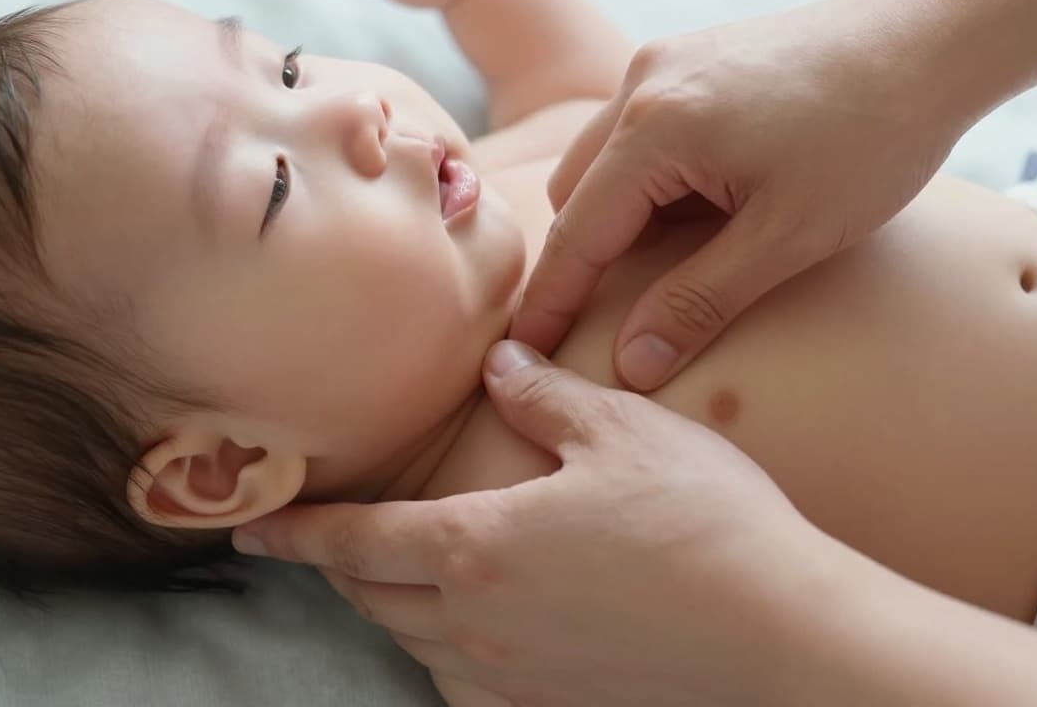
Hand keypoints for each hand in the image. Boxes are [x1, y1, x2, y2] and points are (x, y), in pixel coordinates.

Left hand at [232, 341, 847, 705]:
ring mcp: (514, 680)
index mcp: (477, 548)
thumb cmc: (705, 524)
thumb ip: (543, 397)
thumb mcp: (620, 433)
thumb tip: (498, 361)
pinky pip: (466, 689)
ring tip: (390, 581)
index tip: (253, 530)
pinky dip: (445, 657)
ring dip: (390, 610)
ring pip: (416, 647)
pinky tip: (468, 639)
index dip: (299, 534)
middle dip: (340, 569)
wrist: (783, 639)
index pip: (357, 541)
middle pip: (374, 599)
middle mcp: (478, 625)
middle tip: (324, 544)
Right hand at [510, 0, 965, 390]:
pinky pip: (637, 132)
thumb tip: (632, 364)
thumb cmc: (874, 137)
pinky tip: (708, 204)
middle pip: (575, 195)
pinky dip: (650, 180)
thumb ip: (698, 302)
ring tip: (684, 256)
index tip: (526, 355)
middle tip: (621, 316)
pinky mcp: (689, 57)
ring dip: (622, 217)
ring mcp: (664, 63)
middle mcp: (643, 84)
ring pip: (603, 161)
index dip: (549, 303)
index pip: (577, 234)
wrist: (934, 41)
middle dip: (588, 258)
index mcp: (656, 129)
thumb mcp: (788, 238)